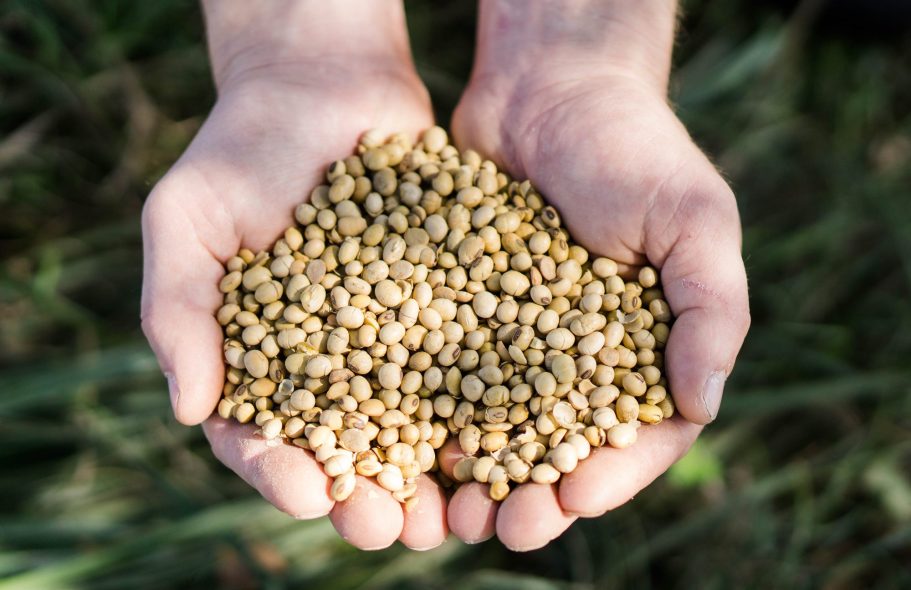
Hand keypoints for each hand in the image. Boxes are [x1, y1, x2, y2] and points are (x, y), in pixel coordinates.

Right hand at [141, 1, 447, 549]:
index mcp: (262, 363)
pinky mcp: (451, 307)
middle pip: (349, 449)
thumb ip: (178, 312)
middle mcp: (334, 365)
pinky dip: (489, 401)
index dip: (282, 473)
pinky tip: (510, 434)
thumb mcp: (185, 222)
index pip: (263, 437)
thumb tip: (188, 410)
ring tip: (455, 513)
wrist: (324, 88)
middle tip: (390, 529)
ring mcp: (397, 340)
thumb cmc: (239, 153)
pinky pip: (471, 359)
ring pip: (417, 424)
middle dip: (367, 496)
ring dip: (435, 474)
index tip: (309, 494)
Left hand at [442, 1, 750, 549]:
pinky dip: (430, 414)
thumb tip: (702, 406)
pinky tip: (405, 444)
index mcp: (645, 347)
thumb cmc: (634, 147)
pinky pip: (444, 373)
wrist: (548, 89)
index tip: (575, 501)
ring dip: (477, 473)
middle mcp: (579, 355)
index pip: (638, 434)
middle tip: (503, 528)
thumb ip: (712, 310)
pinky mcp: (461, 312)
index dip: (611, 476)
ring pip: (497, 424)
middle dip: (535, 492)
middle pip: (561, 445)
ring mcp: (516, 337)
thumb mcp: (694, 220)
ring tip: (451, 511)